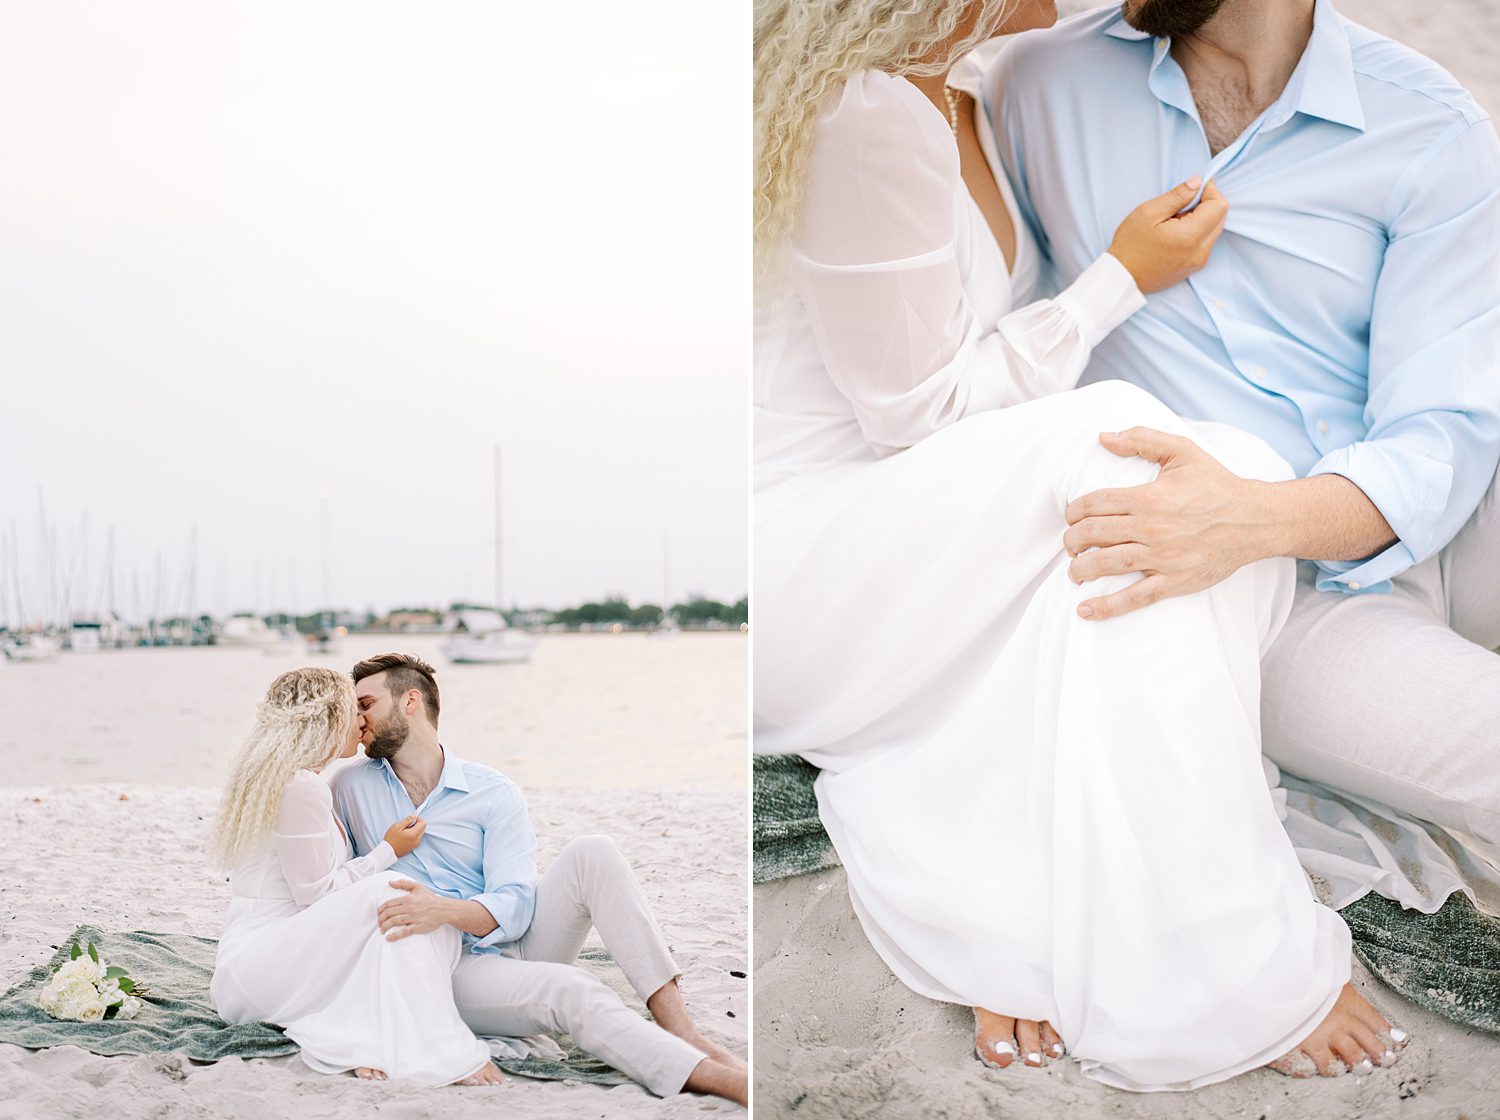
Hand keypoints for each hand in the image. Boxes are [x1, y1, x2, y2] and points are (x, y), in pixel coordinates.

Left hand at [377, 879, 450, 940]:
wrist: (444, 909)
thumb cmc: (430, 898)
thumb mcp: (418, 887)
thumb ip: (403, 883)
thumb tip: (390, 882)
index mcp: (407, 898)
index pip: (389, 904)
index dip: (380, 910)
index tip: (378, 914)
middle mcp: (409, 908)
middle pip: (389, 914)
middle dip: (381, 919)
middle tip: (379, 923)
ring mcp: (413, 918)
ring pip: (394, 922)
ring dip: (385, 927)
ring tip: (382, 931)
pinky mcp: (418, 927)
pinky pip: (404, 932)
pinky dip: (394, 936)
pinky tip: (388, 938)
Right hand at [383, 815, 425, 857]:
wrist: (388, 851)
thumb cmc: (391, 839)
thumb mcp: (397, 826)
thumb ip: (408, 820)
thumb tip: (414, 816)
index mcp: (414, 834)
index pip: (423, 823)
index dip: (418, 819)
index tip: (411, 819)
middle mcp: (417, 840)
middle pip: (423, 828)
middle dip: (417, 824)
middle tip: (407, 825)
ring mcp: (416, 844)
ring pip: (421, 833)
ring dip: (415, 829)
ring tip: (405, 831)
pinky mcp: (414, 847)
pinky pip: (418, 838)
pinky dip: (414, 835)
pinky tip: (406, 836)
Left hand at [1063, 427, 1270, 619]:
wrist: (1255, 519)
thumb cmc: (1217, 485)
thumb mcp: (1182, 451)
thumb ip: (1142, 438)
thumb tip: (1104, 437)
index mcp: (1148, 498)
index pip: (1094, 504)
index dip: (1074, 511)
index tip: (1072, 516)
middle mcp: (1151, 528)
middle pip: (1092, 535)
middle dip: (1072, 540)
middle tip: (1071, 543)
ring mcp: (1162, 558)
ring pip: (1106, 565)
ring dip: (1080, 569)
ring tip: (1074, 570)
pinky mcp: (1174, 582)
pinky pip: (1134, 598)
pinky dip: (1107, 606)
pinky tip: (1084, 610)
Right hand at [1107, 178, 1227, 293]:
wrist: (1122, 278)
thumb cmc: (1130, 246)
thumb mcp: (1148, 212)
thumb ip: (1177, 195)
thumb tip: (1197, 183)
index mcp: (1190, 236)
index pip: (1219, 206)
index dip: (1209, 191)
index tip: (1194, 188)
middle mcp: (1200, 251)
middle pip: (1220, 217)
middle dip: (1206, 204)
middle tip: (1181, 204)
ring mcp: (1199, 262)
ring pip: (1214, 230)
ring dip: (1201, 219)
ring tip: (1174, 221)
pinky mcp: (1194, 267)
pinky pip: (1205, 243)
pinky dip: (1196, 233)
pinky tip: (1175, 234)